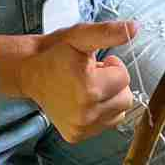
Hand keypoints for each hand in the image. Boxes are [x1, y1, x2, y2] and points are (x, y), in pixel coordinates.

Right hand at [20, 20, 137, 143]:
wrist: (29, 70)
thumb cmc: (56, 52)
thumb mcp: (81, 35)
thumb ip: (108, 33)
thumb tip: (134, 28)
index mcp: (89, 88)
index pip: (124, 78)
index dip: (113, 66)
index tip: (97, 63)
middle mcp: (85, 113)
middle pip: (126, 99)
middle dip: (114, 84)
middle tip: (93, 74)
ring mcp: (80, 128)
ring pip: (118, 114)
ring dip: (109, 99)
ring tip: (88, 87)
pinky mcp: (75, 136)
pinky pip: (104, 125)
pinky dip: (100, 112)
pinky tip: (83, 100)